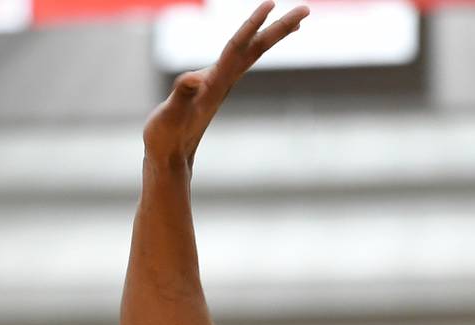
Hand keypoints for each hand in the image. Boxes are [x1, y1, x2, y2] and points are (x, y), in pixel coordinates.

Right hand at [143, 1, 306, 169]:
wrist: (170, 160)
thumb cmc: (167, 138)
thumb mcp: (170, 115)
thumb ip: (181, 95)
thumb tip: (192, 79)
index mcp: (215, 83)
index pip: (238, 47)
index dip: (253, 24)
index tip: (271, 4)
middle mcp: (225, 82)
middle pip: (257, 49)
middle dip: (280, 28)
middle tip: (306, 8)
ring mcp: (222, 85)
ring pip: (253, 54)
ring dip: (273, 36)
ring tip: (295, 23)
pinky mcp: (216, 89)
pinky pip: (241, 61)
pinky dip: (254, 47)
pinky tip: (254, 44)